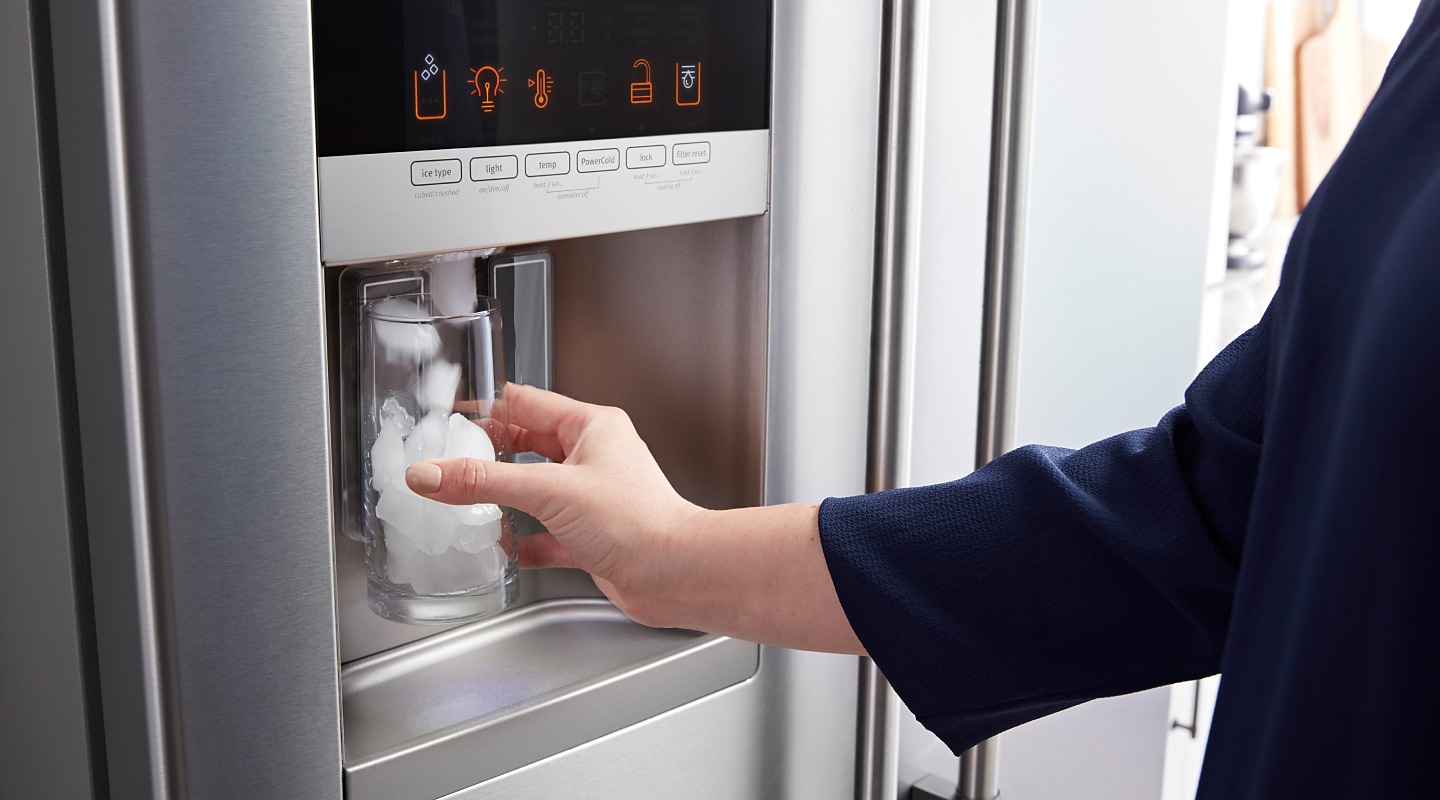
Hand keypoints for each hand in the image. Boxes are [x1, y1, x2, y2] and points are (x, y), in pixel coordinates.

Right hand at [406, 383, 863, 653]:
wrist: (676, 574)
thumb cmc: (638, 521)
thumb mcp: (547, 491)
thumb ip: (484, 482)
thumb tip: (432, 473)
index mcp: (592, 427)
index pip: (527, 404)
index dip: (486, 410)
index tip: (448, 421)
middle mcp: (594, 458)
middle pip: (528, 445)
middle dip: (490, 455)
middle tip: (450, 462)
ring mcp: (593, 498)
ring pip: (536, 490)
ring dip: (505, 498)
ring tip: (467, 502)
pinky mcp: (592, 536)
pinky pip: (547, 533)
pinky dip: (524, 540)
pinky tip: (504, 548)